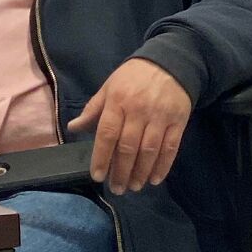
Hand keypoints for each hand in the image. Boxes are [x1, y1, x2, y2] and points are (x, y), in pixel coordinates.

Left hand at [67, 58, 191, 194]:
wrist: (169, 62)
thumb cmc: (133, 77)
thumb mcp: (109, 87)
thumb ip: (93, 109)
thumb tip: (73, 128)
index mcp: (117, 101)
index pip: (107, 133)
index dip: (101, 157)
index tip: (98, 176)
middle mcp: (138, 110)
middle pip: (128, 146)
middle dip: (121, 171)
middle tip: (117, 188)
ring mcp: (159, 116)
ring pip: (149, 150)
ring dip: (140, 172)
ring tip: (134, 187)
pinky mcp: (178, 121)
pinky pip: (171, 148)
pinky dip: (163, 166)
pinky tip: (154, 178)